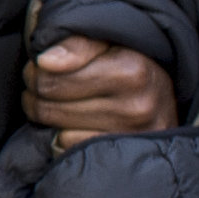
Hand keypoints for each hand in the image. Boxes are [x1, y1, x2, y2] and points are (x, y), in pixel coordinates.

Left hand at [23, 34, 179, 148]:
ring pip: (56, 132)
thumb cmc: (126, 60)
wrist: (163, 95)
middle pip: (49, 107)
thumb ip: (75, 44)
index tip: (39, 68)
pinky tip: (72, 124)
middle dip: (36, 96)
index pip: (50, 79)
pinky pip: (70, 151)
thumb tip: (45, 61)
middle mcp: (136, 107)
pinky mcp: (125, 157)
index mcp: (130, 72)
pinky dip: (62, 138)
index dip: (35, 72)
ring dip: (48, 119)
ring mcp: (132, 137)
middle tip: (42, 89)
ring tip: (58, 105)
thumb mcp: (106, 40)